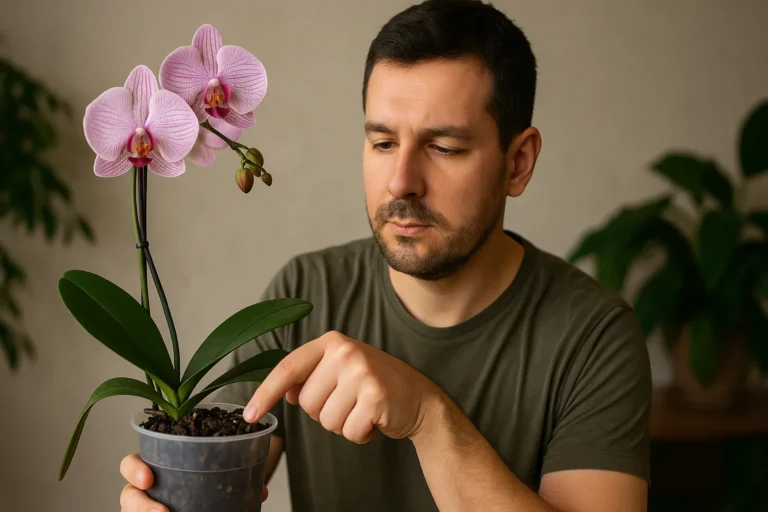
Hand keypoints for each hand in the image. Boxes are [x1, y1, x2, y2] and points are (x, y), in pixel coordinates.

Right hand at [119, 453, 268, 510]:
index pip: (133, 463)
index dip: (135, 469)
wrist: (205, 505)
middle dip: (137, 502)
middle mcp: (147, 489)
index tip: (148, 479)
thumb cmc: (204, 488)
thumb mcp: (216, 480)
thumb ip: (232, 481)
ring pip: (131, 509)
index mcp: (159, 467)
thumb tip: (261, 491)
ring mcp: (146, 506)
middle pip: (127, 492)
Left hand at [244, 330, 445, 442]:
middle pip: (307, 403)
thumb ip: (313, 376)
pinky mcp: (375, 396)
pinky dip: (360, 434)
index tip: (250, 415)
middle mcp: (345, 352)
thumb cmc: (375, 385)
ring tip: (363, 409)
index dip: (266, 393)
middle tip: (350, 401)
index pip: (288, 368)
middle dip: (325, 412)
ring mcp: (361, 372)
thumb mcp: (341, 370)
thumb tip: (289, 393)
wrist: (419, 398)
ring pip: (326, 421)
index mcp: (332, 342)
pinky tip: (375, 419)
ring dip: (343, 424)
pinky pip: (349, 432)